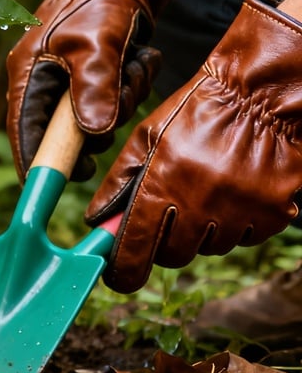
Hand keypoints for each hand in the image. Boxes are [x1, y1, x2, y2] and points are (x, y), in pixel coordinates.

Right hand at [6, 0, 190, 180]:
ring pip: (98, 117)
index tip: (51, 187)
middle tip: (120, 104)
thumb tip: (94, 134)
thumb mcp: (96, 46)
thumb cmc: (98, 2)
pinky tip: (140, 58)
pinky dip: (132, 83)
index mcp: (28, 76)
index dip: (35, 163)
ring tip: (135, 65)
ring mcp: (70, 81)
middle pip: (67, 132)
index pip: (23, 133)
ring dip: (124, 97)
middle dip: (100, 122)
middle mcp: (45, 83)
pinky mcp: (95, 76)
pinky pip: (115, 99)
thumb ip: (93, 90)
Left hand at [86, 0, 301, 292]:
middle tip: (171, 215)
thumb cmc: (198, 112)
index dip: (124, 271)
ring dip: (203, 231)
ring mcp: (239, 212)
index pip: (135, 248)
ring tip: (208, 191)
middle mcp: (201, 204)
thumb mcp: (147, 137)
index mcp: (162, 185)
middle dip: (165, 242)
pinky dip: (238, 224)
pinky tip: (236, 193)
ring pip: (210, 247)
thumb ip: (119, 182)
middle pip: (173, 255)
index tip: (119, 277)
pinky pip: (246, 238)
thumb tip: (97, 221)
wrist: (263, 95)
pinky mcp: (273, 214)